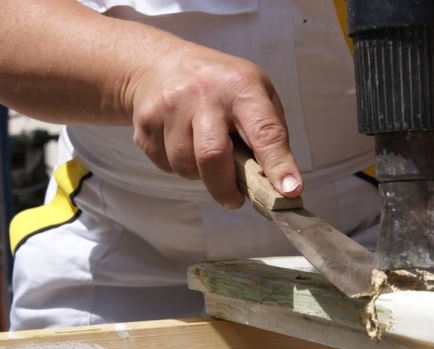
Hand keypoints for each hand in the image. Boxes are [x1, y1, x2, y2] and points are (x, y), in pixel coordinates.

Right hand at [129, 43, 302, 208]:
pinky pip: (165, 165)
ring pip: (185, 166)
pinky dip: (178, 165)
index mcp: (241, 87)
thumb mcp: (253, 92)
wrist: (158, 64)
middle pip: (212, 155)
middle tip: (234, 199)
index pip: (264, 131)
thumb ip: (268, 132)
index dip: (278, 164)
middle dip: (225, 188)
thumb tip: (278, 184)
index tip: (289, 191)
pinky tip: (180, 142)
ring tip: (203, 153)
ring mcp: (169, 108)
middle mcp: (203, 94)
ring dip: (199, 174)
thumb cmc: (220, 85)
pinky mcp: (145, 124)